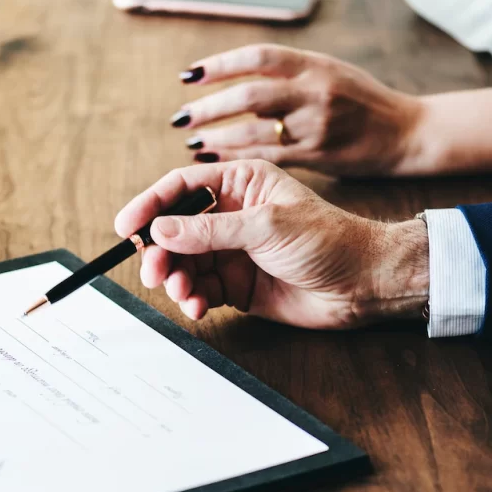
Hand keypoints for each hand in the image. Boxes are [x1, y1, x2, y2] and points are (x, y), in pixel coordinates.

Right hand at [115, 160, 428, 328]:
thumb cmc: (328, 240)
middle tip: (154, 273)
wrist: (364, 284)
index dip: (149, 204)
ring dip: (175, 279)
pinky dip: (192, 299)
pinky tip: (197, 307)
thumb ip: (210, 230)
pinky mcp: (237, 284)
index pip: (181, 187)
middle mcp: (232, 215)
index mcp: (241, 184)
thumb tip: (160, 229)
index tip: (126, 227)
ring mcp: (233, 251)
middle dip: (160, 252)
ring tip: (182, 293)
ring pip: (184, 263)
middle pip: (175, 229)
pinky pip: (200, 289)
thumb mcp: (267, 227)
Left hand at [172, 44, 426, 176]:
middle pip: (250, 96)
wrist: (405, 132)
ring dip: (218, 137)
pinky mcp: (317, 156)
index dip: (220, 65)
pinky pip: (268, 157)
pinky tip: (215, 159)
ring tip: (192, 140)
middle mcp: (314, 92)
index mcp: (314, 65)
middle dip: (209, 107)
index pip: (258, 58)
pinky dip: (237, 158)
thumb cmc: (362, 101)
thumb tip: (238, 81)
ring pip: (256, 131)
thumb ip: (289, 75)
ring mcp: (316, 126)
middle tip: (180, 116)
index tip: (189, 75)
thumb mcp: (329, 72)